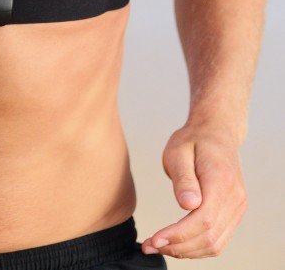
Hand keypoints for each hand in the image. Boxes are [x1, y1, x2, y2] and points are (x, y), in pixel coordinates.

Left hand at [141, 124, 246, 258]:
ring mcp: (237, 208)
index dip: (179, 235)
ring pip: (215, 244)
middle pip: (209, 237)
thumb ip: (183, 178)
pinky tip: (175, 244)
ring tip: (158, 246)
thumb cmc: (193, 141)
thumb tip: (188, 205)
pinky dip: (196, 248)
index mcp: (222, 183)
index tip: (155, 239)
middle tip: (148, 246)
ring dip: (186, 252)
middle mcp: (235, 199)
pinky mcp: (234, 213)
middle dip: (177, 247)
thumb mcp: (178, 151)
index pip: (203, 220)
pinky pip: (218, 240)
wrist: (216, 135)